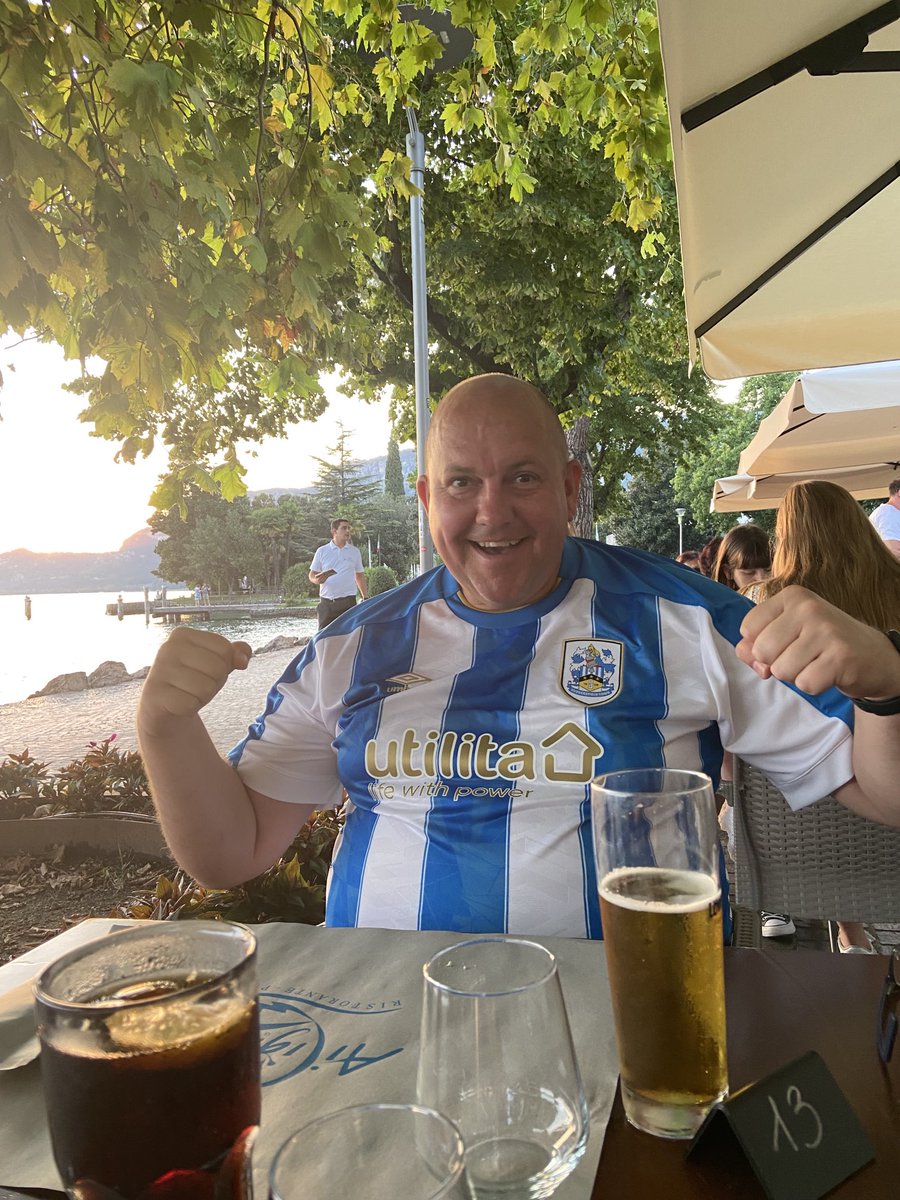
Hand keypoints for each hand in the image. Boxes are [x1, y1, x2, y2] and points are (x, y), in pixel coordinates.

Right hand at [138, 626, 251, 735]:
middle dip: (214, 682)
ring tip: (187, 692)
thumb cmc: (191, 678)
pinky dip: (190, 707)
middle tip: (196, 684)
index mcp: (183, 634)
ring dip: (202, 696)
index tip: (205, 669)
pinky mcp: (155, 694)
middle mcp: (168, 647)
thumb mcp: (216, 661)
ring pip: (205, 688)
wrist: (162, 706)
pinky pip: (190, 704)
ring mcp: (159, 670)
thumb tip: (242, 659)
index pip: (225, 649)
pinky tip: (178, 703)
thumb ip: (235, 653)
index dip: (224, 664)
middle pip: (218, 668)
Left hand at [736, 585, 899, 699]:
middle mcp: (808, 607)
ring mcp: (826, 630)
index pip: (747, 628)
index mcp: (792, 596)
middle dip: (776, 663)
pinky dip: (814, 685)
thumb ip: (755, 643)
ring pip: (781, 671)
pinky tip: (828, 672)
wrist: (873, 655)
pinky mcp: (840, 657)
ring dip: (796, 675)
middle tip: (802, 656)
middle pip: (761, 651)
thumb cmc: (821, 644)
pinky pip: (804, 684)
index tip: (783, 644)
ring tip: (816, 663)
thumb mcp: (787, 633)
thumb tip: (750, 657)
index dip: (758, 646)